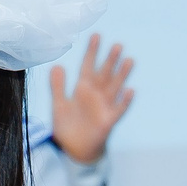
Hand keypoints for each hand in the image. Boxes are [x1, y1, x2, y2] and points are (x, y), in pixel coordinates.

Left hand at [47, 34, 135, 164]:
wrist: (73, 150)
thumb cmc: (67, 127)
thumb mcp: (59, 105)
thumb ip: (58, 87)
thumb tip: (56, 66)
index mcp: (82, 89)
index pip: (88, 66)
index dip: (92, 52)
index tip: (96, 36)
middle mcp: (95, 95)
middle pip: (104, 74)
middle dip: (110, 60)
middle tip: (117, 45)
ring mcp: (103, 106)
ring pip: (114, 87)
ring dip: (121, 75)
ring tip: (129, 60)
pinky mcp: (108, 120)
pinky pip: (118, 109)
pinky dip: (124, 101)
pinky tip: (130, 90)